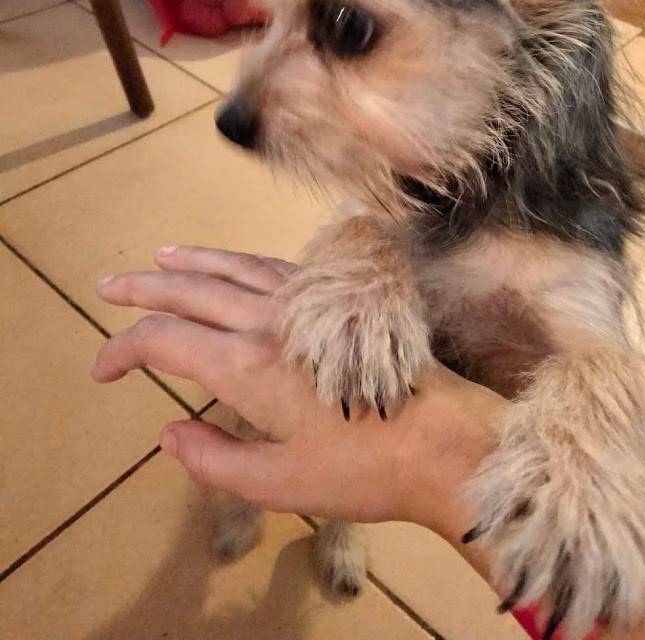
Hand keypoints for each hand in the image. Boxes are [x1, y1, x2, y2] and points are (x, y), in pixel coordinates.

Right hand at [92, 246, 499, 538]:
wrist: (445, 439)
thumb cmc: (364, 468)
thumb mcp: (277, 484)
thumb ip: (213, 460)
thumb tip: (169, 432)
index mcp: (247, 366)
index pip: (166, 340)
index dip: (124, 350)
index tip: (103, 372)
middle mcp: (270, 323)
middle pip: (192, 290)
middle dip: (143, 288)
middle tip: (107, 287)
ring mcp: (306, 306)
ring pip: (233, 269)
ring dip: (191, 263)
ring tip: (161, 257)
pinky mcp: (337, 302)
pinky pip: (273, 269)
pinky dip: (239, 262)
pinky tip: (235, 266)